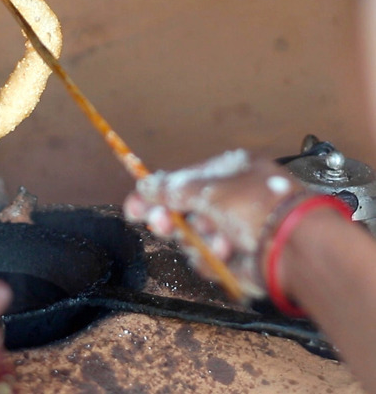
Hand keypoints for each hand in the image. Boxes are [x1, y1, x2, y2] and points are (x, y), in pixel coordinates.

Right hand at [123, 149, 306, 296]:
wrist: (294, 248)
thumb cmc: (258, 207)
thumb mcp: (208, 190)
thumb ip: (171, 189)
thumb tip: (145, 186)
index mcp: (230, 172)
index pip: (182, 182)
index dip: (156, 195)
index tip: (135, 207)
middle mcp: (232, 199)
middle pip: (184, 211)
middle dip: (173, 221)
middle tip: (164, 225)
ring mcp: (235, 229)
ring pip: (193, 238)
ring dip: (200, 240)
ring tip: (218, 240)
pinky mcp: (237, 257)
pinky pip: (208, 258)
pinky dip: (214, 258)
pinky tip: (228, 254)